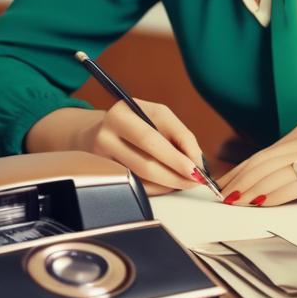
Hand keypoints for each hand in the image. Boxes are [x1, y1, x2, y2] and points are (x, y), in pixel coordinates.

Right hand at [72, 99, 206, 196]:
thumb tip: (197, 161)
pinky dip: (156, 188)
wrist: (96, 135)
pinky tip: (167, 185)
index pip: (158, 128)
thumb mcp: (156, 119)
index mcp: (126, 109)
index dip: (182, 148)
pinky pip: (135, 184)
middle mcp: (110, 128)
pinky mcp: (102, 172)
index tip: (199, 165)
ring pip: (142, 172)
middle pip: (148, 153)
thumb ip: (179, 136)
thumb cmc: (136, 126)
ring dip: (169, 181)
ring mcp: (101, 151)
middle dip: (177, 169)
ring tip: (185, 183)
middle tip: (196, 180)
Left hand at [218, 123, 296, 206]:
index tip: (220, 188)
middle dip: (239, 180)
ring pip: (279, 171)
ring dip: (253, 188)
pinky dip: (279, 193)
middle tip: (217, 198)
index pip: (264, 153)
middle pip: (265, 161)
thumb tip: (268, 183)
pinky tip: (265, 204)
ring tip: (233, 203)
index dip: (239, 171)